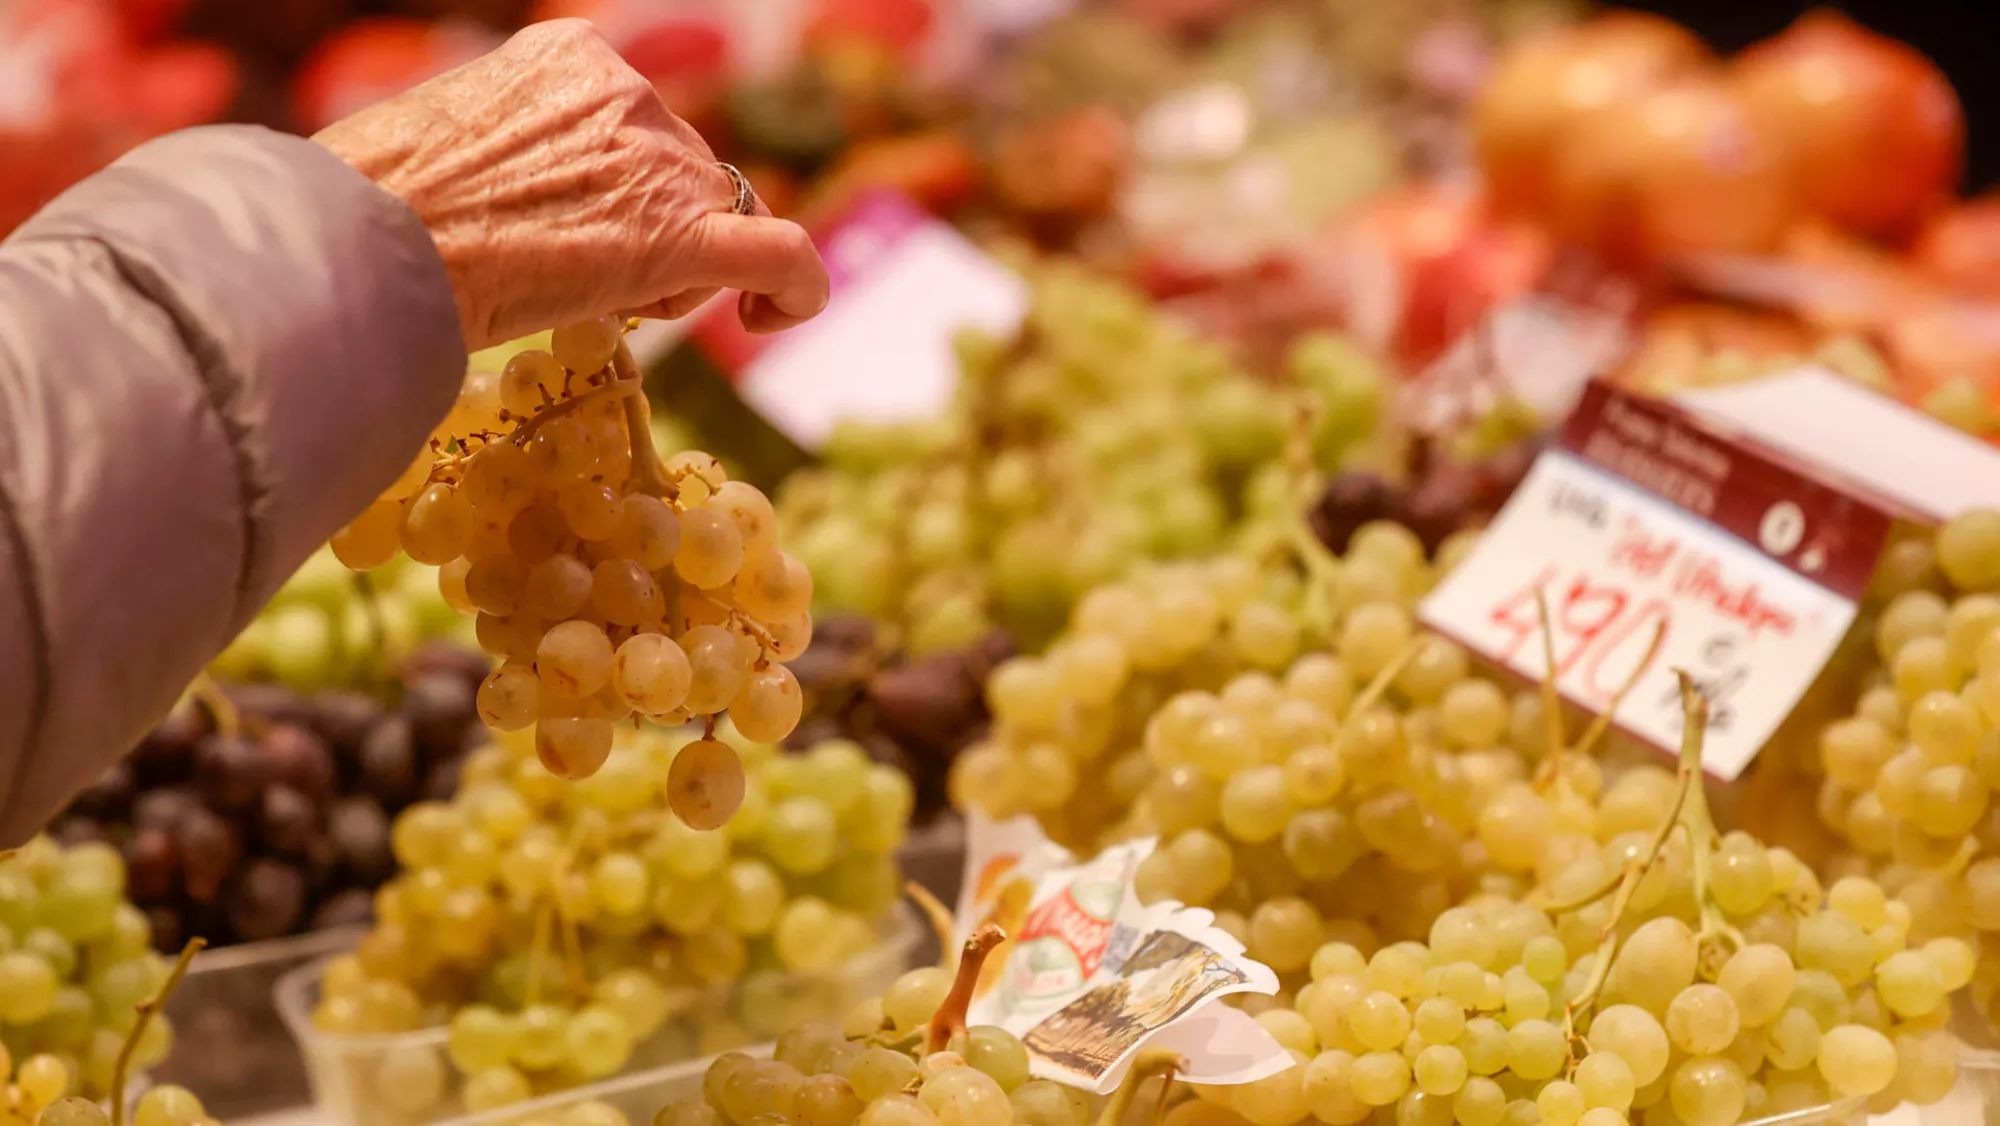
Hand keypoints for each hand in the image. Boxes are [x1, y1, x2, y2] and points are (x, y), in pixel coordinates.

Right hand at [313, 19, 828, 349]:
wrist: (365, 250)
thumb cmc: (377, 207)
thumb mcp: (451, 138)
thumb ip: (518, 151)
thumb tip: (524, 200)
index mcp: (572, 57)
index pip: (636, 127)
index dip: (623, 188)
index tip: (584, 228)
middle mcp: (629, 92)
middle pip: (681, 176)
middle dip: (645, 232)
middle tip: (562, 275)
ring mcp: (661, 160)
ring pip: (711, 220)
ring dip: (668, 269)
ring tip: (581, 295)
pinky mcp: (684, 238)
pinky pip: (780, 255)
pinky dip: (796, 288)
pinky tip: (778, 316)